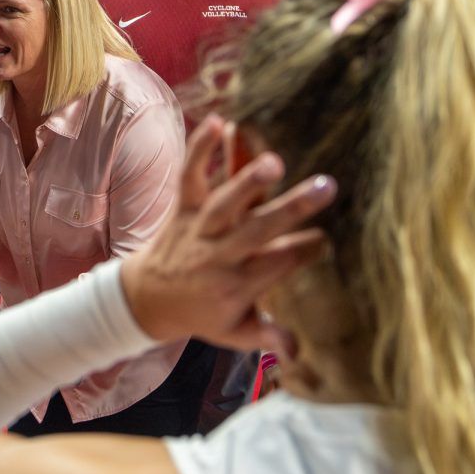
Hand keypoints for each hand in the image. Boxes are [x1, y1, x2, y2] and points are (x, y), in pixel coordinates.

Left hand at [119, 115, 336, 351]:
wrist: (144, 299)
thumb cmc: (201, 314)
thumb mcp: (234, 333)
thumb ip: (266, 337)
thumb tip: (299, 353)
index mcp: (237, 284)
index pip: (278, 264)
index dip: (305, 251)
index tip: (330, 237)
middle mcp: (218, 253)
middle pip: (257, 230)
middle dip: (291, 209)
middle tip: (326, 187)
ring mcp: (199, 227)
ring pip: (223, 202)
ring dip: (246, 180)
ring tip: (274, 160)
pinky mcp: (182, 207)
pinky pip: (189, 176)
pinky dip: (200, 148)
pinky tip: (219, 121)